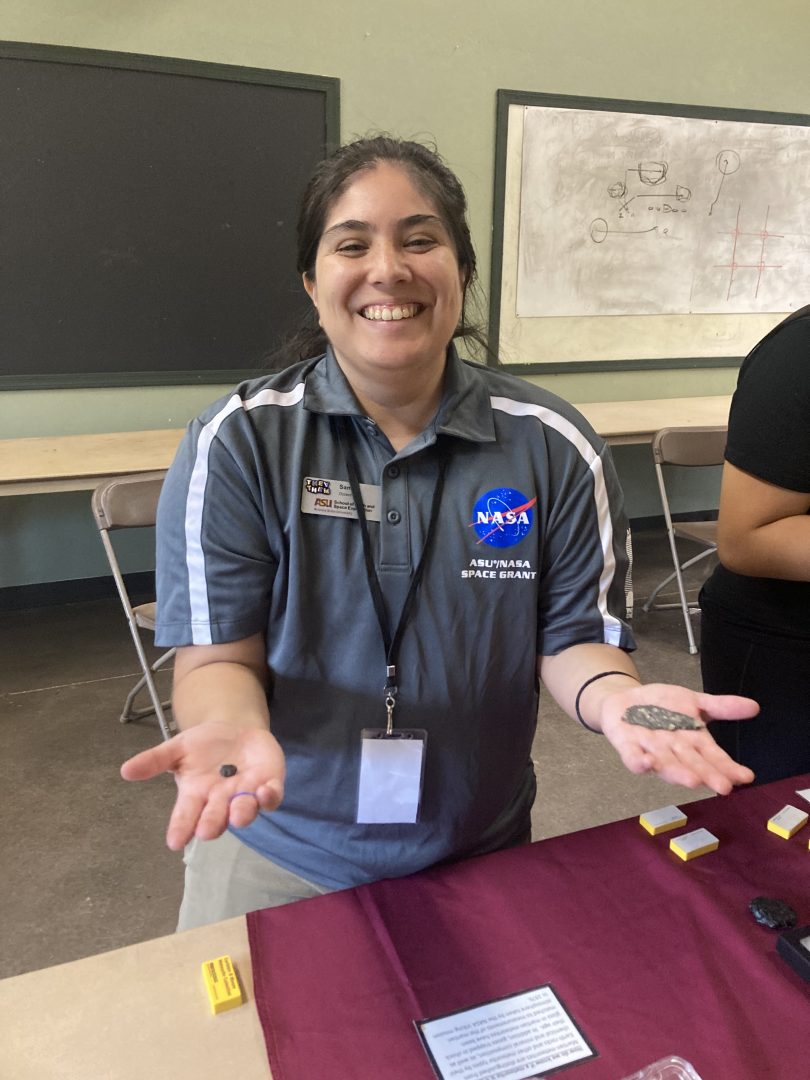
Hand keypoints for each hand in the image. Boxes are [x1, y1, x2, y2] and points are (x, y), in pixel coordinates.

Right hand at [121, 722, 284, 850]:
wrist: (235, 731)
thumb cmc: (203, 746)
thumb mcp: (177, 749)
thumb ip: (155, 760)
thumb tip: (125, 770)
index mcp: (196, 795)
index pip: (186, 816)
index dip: (181, 828)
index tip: (174, 842)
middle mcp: (220, 800)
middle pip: (215, 817)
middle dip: (212, 823)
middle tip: (206, 831)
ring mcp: (246, 794)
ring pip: (245, 810)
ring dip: (242, 813)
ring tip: (238, 815)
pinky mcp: (269, 784)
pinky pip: (272, 796)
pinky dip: (270, 796)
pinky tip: (265, 791)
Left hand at [599, 683, 757, 794]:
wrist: (624, 700)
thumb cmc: (662, 706)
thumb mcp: (694, 702)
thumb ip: (721, 707)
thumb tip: (754, 707)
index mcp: (692, 742)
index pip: (714, 756)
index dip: (728, 767)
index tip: (746, 777)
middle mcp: (674, 750)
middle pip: (692, 764)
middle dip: (707, 775)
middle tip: (723, 787)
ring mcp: (650, 749)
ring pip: (666, 764)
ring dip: (678, 772)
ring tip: (693, 781)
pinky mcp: (627, 744)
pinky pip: (632, 756)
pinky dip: (639, 762)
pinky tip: (647, 764)